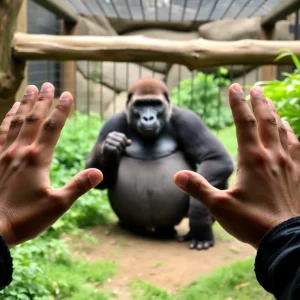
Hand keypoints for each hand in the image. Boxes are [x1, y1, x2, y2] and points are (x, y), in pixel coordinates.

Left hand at [0, 83, 102, 246]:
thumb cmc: (25, 218)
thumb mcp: (58, 204)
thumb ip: (78, 186)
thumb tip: (99, 173)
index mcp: (37, 159)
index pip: (53, 127)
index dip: (61, 109)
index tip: (67, 94)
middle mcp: (20, 151)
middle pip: (33, 119)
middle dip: (42, 100)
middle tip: (47, 84)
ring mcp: (4, 154)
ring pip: (15, 122)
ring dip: (24, 104)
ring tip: (29, 89)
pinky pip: (0, 133)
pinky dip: (6, 119)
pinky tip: (8, 112)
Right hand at [102, 131, 130, 159]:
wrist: (108, 156)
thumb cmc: (116, 149)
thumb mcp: (122, 145)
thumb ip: (126, 143)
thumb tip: (130, 142)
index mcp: (113, 133)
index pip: (123, 136)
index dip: (125, 142)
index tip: (125, 146)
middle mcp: (109, 135)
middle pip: (121, 140)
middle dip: (123, 146)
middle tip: (123, 150)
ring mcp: (107, 140)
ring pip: (118, 144)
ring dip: (121, 149)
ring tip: (120, 151)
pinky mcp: (106, 146)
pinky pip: (115, 149)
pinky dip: (118, 152)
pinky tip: (117, 153)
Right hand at [174, 83, 299, 248]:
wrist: (286, 239)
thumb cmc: (252, 222)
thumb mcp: (219, 207)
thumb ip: (198, 188)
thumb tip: (176, 176)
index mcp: (252, 159)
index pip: (244, 123)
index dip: (238, 103)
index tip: (234, 87)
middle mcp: (271, 156)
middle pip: (266, 120)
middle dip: (259, 102)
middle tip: (255, 87)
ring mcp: (288, 164)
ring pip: (283, 130)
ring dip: (275, 114)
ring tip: (270, 103)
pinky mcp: (298, 174)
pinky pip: (296, 146)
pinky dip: (291, 133)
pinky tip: (289, 130)